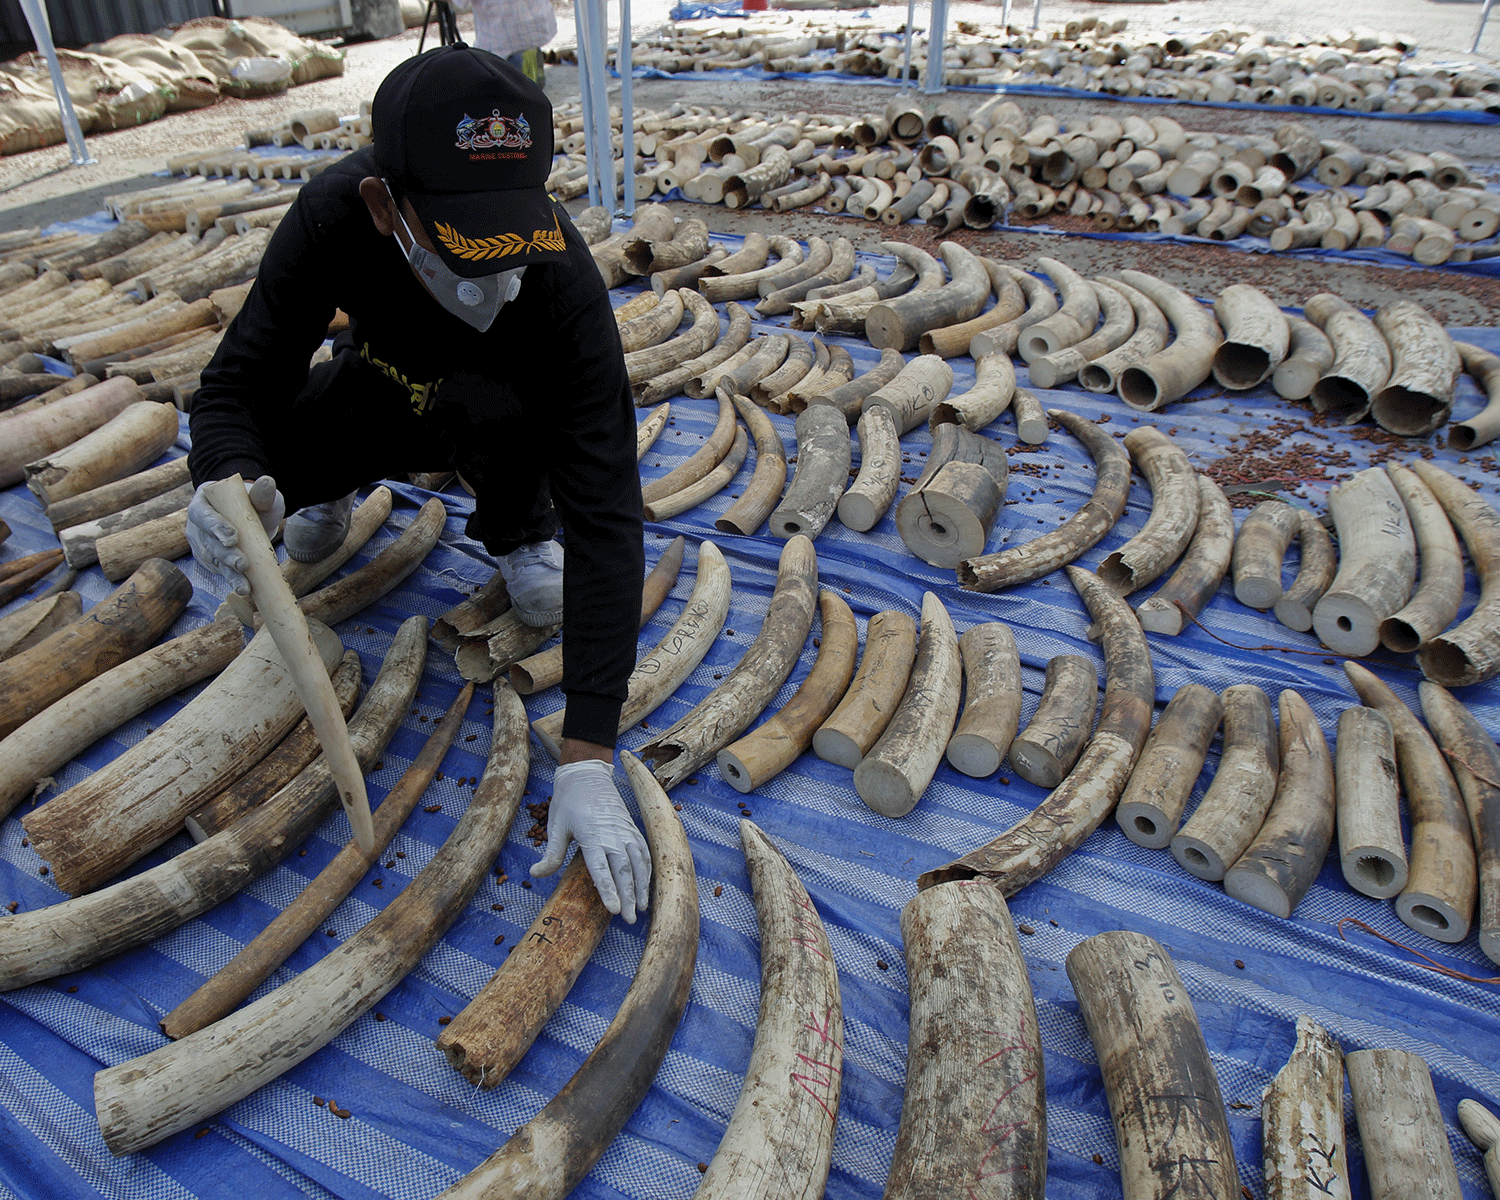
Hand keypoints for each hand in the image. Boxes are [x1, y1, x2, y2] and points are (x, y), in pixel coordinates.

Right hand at [186, 474, 284, 594]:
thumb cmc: (253, 502)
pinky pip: (221, 572)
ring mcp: (203, 545)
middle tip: (242, 564)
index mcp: (202, 503)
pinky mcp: (212, 561)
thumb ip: (262, 491)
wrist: (253, 517)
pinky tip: (245, 590)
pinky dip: (233, 581)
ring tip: (245, 587)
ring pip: (215, 562)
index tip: (233, 537)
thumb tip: (268, 482)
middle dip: (226, 556)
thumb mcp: (259, 495)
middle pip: (209, 543)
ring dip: (230, 575)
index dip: (216, 527)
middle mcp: (197, 525)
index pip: (204, 515)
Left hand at [531, 757, 651, 922]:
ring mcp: (625, 830)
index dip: (609, 891)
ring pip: (639, 862)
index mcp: (592, 835)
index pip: (602, 869)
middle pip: (624, 870)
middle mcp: (613, 834)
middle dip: (628, 896)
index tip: (614, 910)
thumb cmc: (568, 801)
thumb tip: (535, 874)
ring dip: (641, 886)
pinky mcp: (631, 827)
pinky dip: (647, 870)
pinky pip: (644, 851)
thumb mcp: (556, 826)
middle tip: (629, 919)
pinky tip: (645, 885)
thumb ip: (551, 854)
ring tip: (640, 908)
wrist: (587, 773)